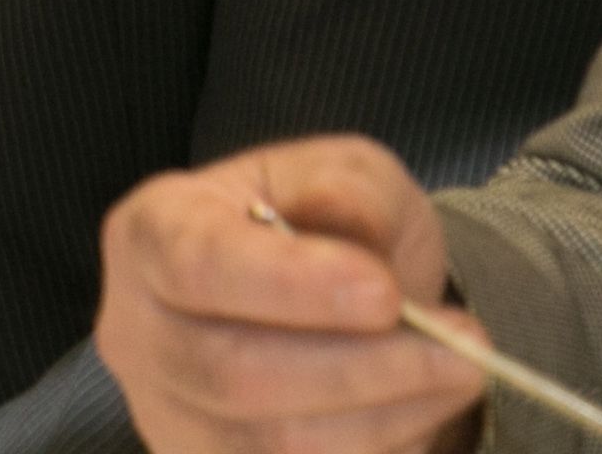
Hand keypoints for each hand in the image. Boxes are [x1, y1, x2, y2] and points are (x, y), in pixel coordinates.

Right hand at [98, 136, 489, 453]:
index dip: (287, 285)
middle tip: (464, 349)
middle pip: (230, 371)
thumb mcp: (343, 175)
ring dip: (385, 417)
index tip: (385, 294)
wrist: (319, 304)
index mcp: (149, 233)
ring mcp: (169, 415)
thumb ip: (347, 190)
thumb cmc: (321, 229)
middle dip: (360, 367)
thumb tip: (346, 225)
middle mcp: (137, 332)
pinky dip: (377, 452)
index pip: (194, 264)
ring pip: (272, 442)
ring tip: (461, 376)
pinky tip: (419, 416)